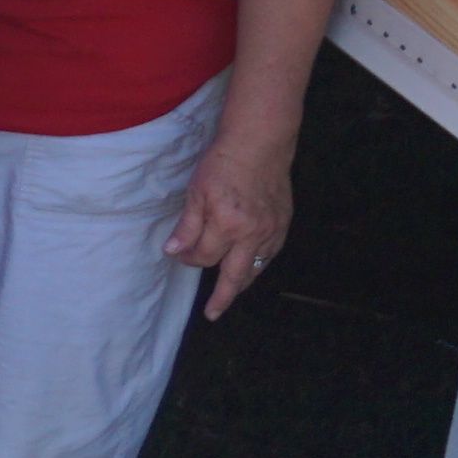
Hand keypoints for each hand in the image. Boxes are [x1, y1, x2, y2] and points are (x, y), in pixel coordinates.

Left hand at [172, 134, 296, 316]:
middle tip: (213, 313)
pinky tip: (249, 266)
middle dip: (222, 297)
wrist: (260, 143)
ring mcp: (272, 229)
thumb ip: (187, 226)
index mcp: (228, 225)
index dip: (187, 258)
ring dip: (242, 282)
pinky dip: (258, 264)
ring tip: (229, 293)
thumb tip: (174, 251)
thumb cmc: (223, 164)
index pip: (203, 256)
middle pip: (235, 276)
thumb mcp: (196, 192)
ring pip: (256, 268)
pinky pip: (270, 253)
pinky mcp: (283, 223)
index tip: (178, 253)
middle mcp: (253, 233)